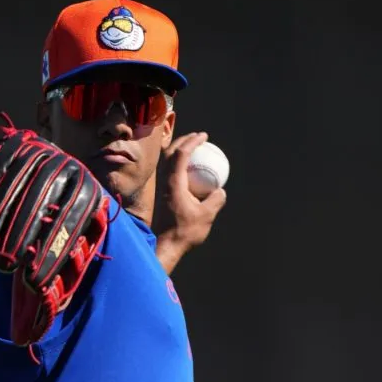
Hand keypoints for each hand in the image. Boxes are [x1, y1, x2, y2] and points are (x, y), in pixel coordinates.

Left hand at [153, 132, 226, 273]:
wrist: (164, 245)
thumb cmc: (185, 231)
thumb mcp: (207, 215)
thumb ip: (216, 200)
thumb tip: (220, 190)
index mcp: (173, 182)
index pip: (181, 153)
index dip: (192, 141)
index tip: (203, 136)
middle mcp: (163, 181)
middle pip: (170, 152)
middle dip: (183, 140)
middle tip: (198, 137)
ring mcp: (160, 187)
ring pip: (167, 161)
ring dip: (179, 151)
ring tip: (194, 149)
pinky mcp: (161, 194)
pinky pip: (169, 172)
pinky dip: (179, 164)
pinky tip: (191, 170)